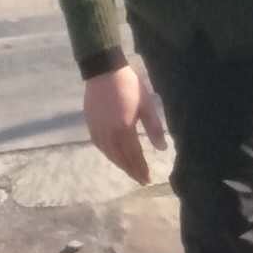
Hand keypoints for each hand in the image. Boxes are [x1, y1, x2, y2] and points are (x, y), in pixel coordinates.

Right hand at [83, 64, 167, 184]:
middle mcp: (109, 134)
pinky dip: (108, 155)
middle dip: (131, 171)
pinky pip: (100, 146)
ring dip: (120, 165)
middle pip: (121, 158)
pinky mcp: (90, 126)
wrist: (104, 72)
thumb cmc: (130, 86)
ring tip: (130, 171)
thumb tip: (162, 148)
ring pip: (109, 154)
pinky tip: (114, 157)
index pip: (134, 155)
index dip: (141, 168)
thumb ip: (154, 128)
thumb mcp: (147, 105)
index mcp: (124, 129)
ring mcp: (98, 130)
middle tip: (141, 180)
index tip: (148, 179)